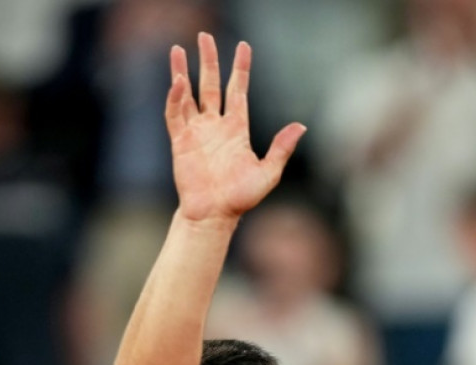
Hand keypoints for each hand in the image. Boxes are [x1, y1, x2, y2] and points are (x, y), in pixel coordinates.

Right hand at [165, 32, 305, 222]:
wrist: (214, 216)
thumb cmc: (241, 198)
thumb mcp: (268, 173)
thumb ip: (281, 148)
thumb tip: (301, 126)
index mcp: (237, 129)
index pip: (238, 90)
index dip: (240, 68)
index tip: (243, 46)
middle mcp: (215, 126)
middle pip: (210, 84)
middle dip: (208, 60)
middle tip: (204, 36)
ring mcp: (196, 132)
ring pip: (188, 94)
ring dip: (182, 72)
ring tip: (177, 49)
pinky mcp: (180, 142)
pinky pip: (175, 115)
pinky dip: (174, 98)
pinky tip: (176, 82)